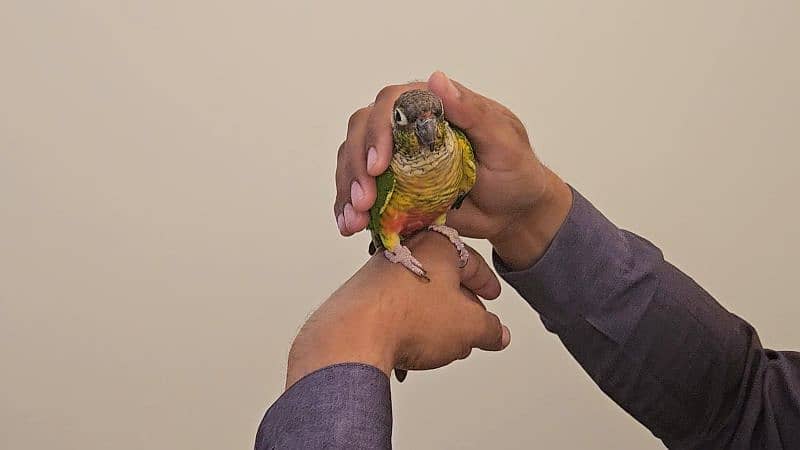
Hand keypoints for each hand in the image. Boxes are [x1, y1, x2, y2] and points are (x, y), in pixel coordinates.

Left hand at [285, 232, 510, 387]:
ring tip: (442, 345)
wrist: (354, 336)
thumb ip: (490, 329)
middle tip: (472, 327)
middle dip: (460, 306)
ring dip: (433, 319)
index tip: (492, 297)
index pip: (471, 261)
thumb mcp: (469, 327)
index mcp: (435, 245)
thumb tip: (497, 334)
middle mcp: (404, 251)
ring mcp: (378, 273)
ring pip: (417, 295)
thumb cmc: (408, 317)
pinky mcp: (360, 296)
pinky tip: (413, 348)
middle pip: (442, 278)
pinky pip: (393, 309)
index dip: (486, 283)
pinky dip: (408, 326)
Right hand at [334, 71, 572, 270]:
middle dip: (356, 165)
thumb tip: (436, 79)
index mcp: (432, 106)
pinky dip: (347, 208)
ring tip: (354, 220)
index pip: (391, 103)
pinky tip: (347, 225)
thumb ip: (472, 112)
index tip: (380, 165)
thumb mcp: (503, 140)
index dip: (378, 131)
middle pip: (361, 130)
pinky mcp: (391, 188)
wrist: (514, 213)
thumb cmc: (515, 172)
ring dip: (346, 189)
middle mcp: (407, 128)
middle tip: (364, 201)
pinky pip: (358, 191)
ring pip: (353, 159)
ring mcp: (396, 159)